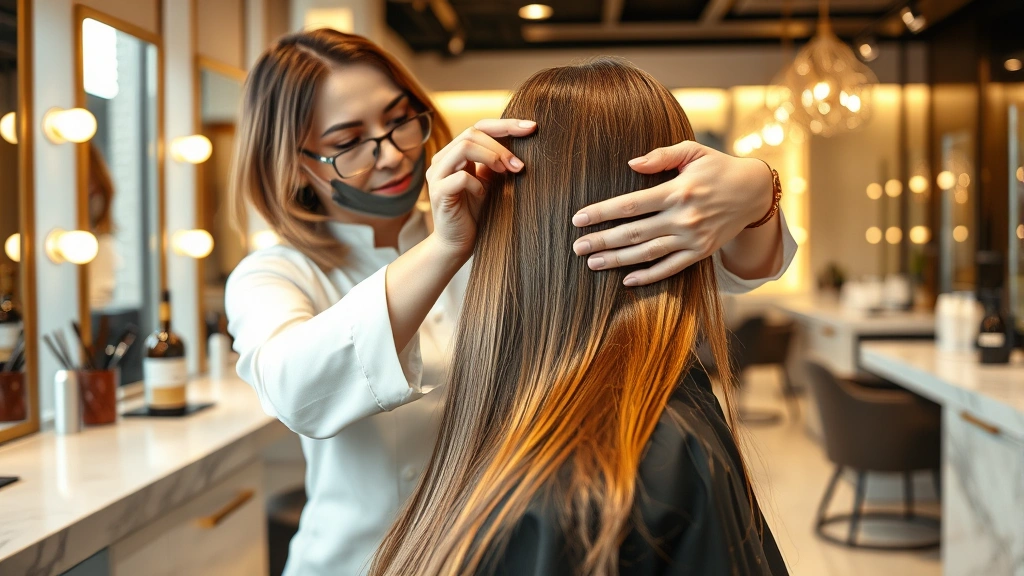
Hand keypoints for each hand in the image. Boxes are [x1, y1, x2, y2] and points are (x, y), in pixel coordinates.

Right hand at [426, 119, 536, 258]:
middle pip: (471, 132)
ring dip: (491, 157)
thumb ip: (497, 161)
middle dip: (500, 145)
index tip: (532, 128)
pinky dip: (477, 184)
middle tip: (519, 164)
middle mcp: (442, 159)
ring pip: (464, 148)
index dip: (506, 125)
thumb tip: (523, 139)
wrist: (457, 243)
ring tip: (507, 172)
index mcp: (454, 153)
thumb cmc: (475, 212)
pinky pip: (460, 178)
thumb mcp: (490, 181)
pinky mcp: (438, 193)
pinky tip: (483, 195)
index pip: (479, 127)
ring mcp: (437, 175)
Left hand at [571, 141, 772, 285]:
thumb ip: (660, 156)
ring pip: (648, 253)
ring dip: (618, 260)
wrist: (754, 192)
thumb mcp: (692, 151)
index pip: (630, 205)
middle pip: (634, 232)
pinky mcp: (701, 252)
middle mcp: (683, 217)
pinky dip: (649, 276)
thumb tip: (630, 163)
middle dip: (602, 241)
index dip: (601, 212)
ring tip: (592, 263)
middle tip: (577, 247)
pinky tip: (627, 280)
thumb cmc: (718, 167)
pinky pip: (671, 268)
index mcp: (676, 191)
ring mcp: (692, 238)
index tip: (579, 219)